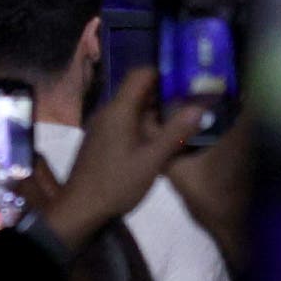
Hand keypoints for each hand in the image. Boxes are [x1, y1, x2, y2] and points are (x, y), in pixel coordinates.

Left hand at [33, 64, 206, 252]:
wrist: (81, 207)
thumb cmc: (118, 182)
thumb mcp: (152, 160)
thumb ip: (176, 133)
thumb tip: (199, 108)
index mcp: (119, 109)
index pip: (140, 75)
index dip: (164, 74)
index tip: (187, 82)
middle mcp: (108, 111)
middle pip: (138, 92)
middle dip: (164, 96)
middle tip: (192, 103)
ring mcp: (103, 125)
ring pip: (132, 109)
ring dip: (155, 113)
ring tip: (182, 122)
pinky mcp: (102, 139)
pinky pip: (125, 122)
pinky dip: (143, 125)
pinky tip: (160, 141)